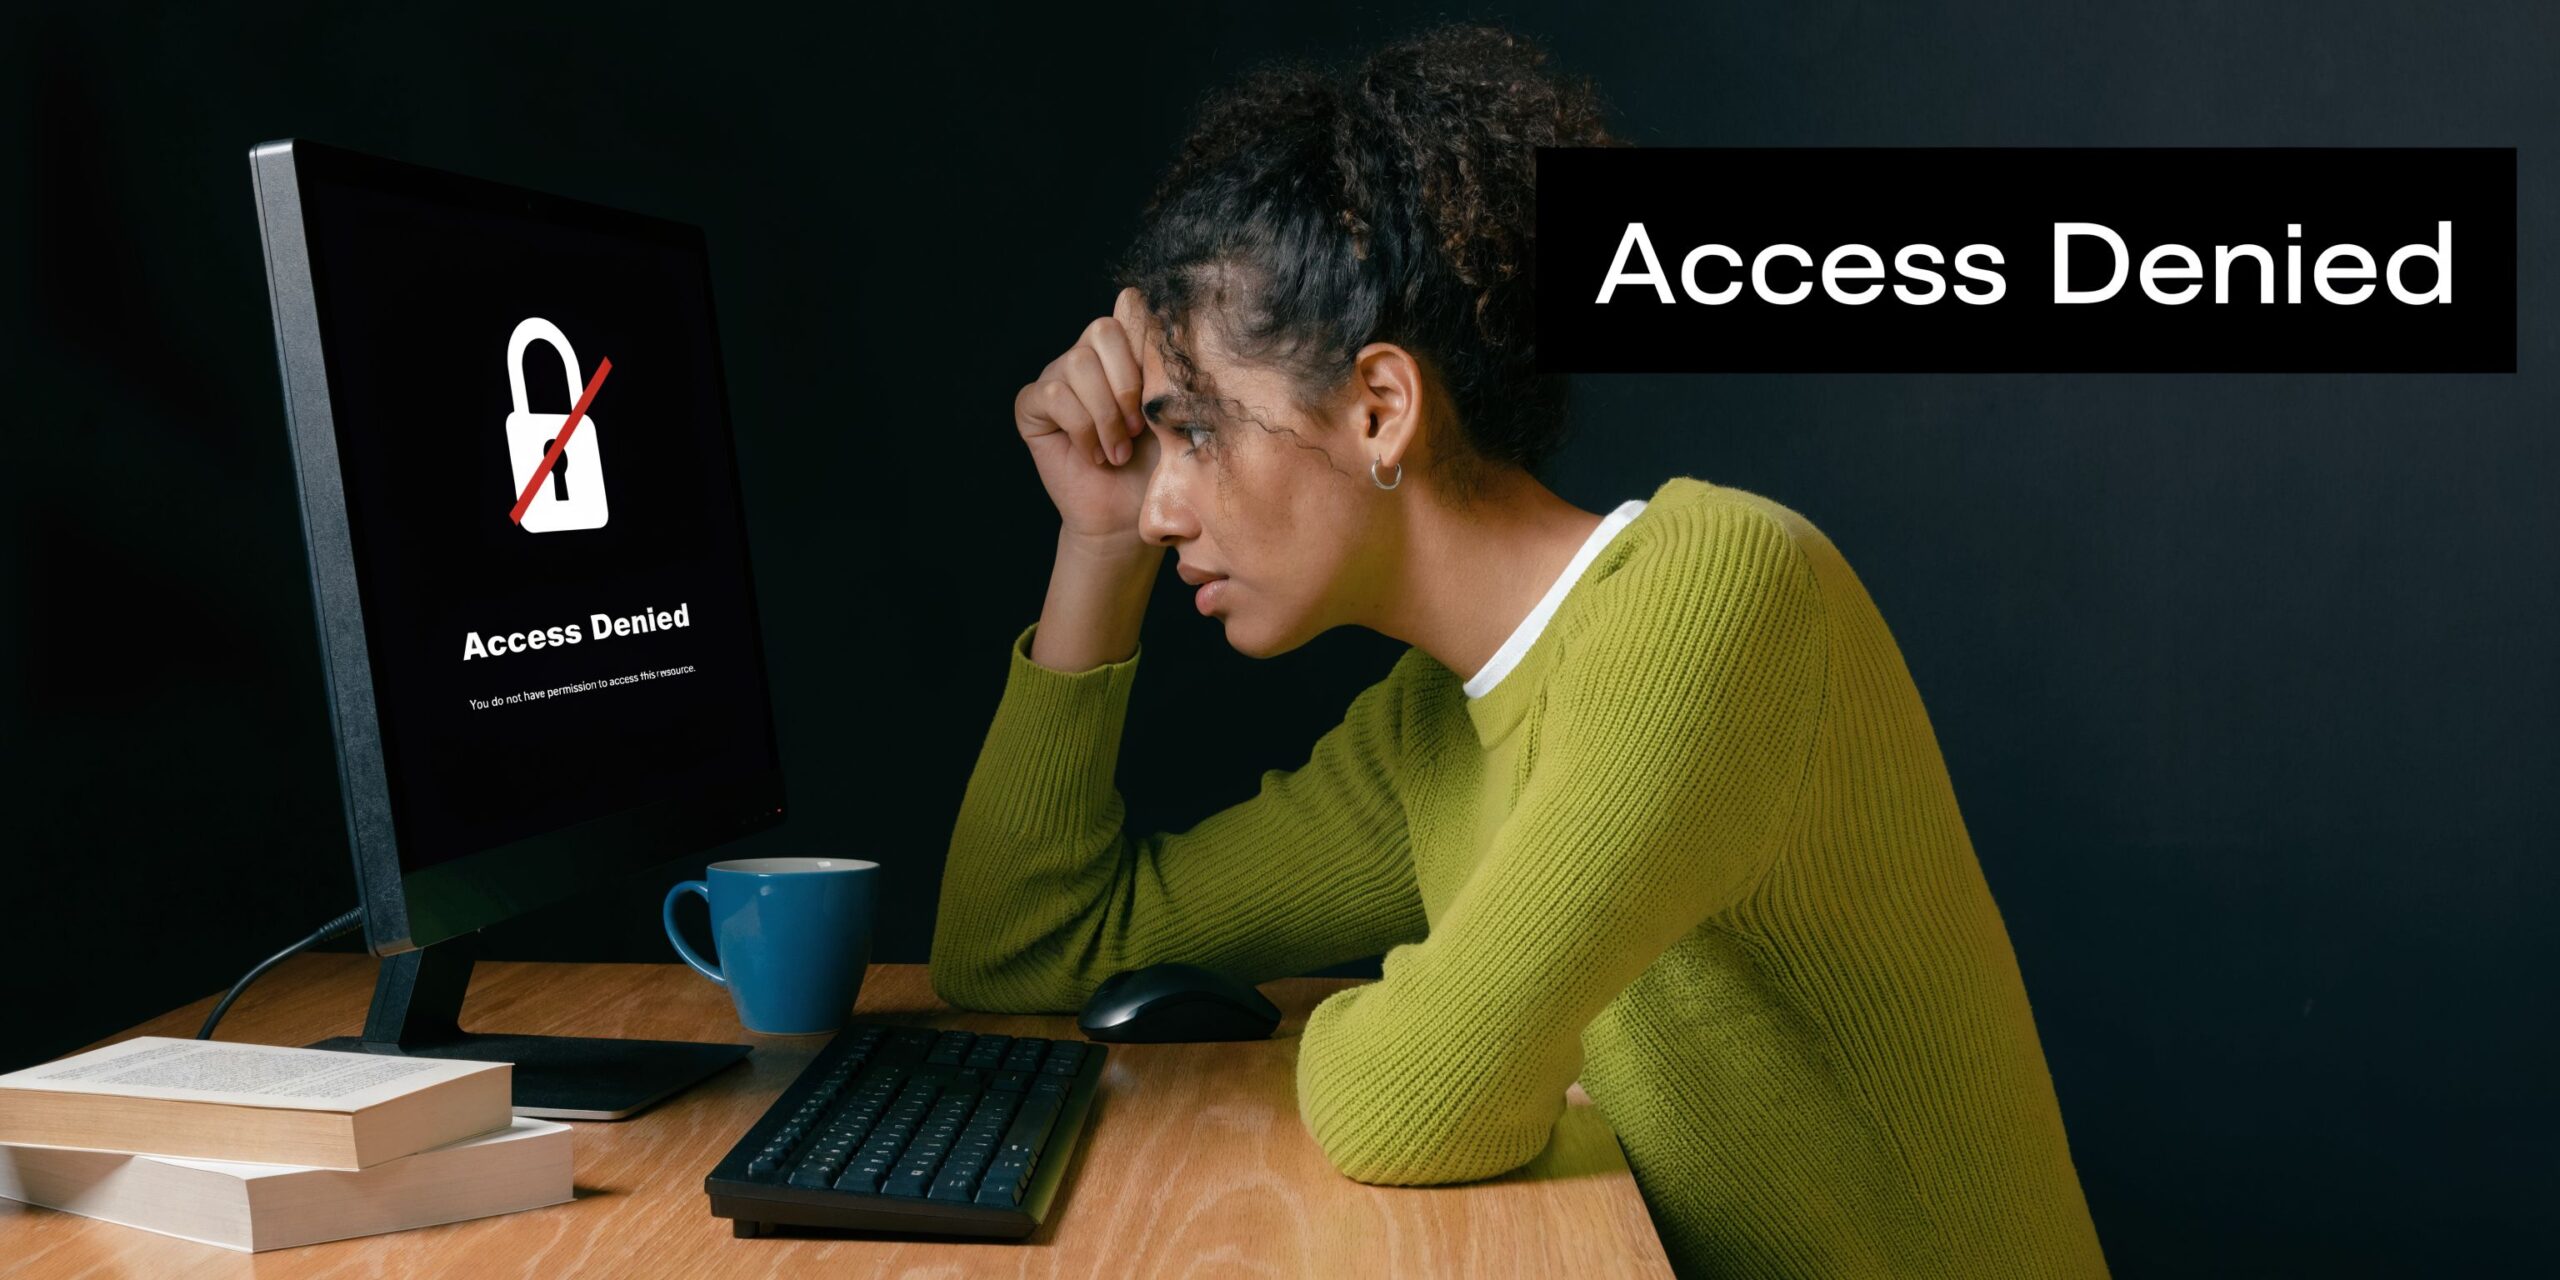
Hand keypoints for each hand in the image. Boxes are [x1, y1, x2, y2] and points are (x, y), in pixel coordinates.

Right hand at [1015, 287, 1158, 546]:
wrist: (1129, 515)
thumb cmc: (1156, 465)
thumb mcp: (1172, 408)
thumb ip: (1159, 358)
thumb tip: (1133, 299)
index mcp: (1125, 350)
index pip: (1130, 310)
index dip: (1145, 344)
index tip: (1160, 390)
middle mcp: (1088, 357)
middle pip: (1101, 330)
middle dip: (1126, 385)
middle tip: (1137, 429)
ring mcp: (1057, 378)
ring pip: (1076, 365)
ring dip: (1104, 415)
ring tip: (1118, 450)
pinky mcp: (1032, 406)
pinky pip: (1053, 396)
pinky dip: (1080, 428)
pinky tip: (1093, 454)